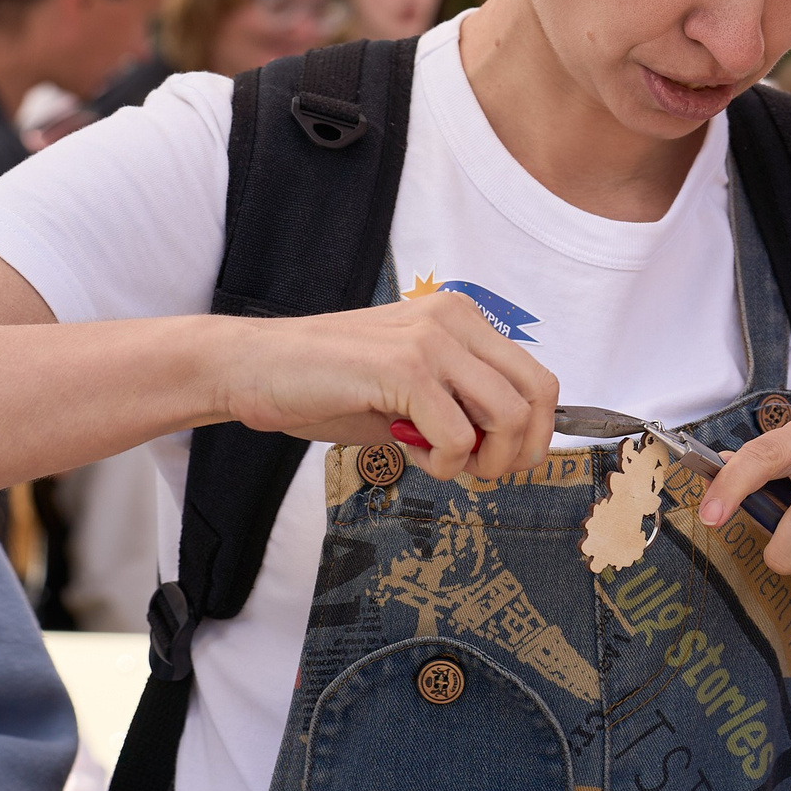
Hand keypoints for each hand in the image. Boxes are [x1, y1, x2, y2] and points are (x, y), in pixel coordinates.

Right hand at [218, 291, 560, 482]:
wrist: (250, 368)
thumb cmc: (322, 384)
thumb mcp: (408, 395)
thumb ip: (458, 411)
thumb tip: (504, 451)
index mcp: (461, 318)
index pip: (538, 380)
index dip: (534, 433)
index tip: (500, 460)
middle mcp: (454, 319)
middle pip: (540, 396)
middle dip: (521, 451)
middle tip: (480, 471)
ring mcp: (431, 340)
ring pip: (509, 417)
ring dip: (484, 460)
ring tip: (441, 464)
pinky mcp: (403, 368)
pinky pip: (458, 436)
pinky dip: (444, 464)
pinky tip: (409, 454)